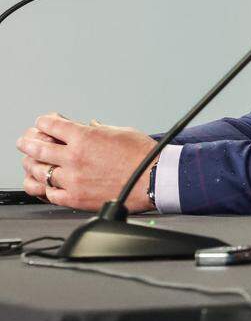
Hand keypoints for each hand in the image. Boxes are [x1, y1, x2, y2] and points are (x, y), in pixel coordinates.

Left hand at [16, 114, 156, 212]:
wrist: (154, 179)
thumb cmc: (144, 156)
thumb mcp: (121, 132)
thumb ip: (100, 130)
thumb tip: (91, 128)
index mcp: (85, 137)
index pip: (50, 125)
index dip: (43, 122)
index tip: (42, 123)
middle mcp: (74, 157)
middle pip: (37, 148)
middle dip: (28, 142)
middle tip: (25, 142)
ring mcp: (72, 179)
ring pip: (39, 172)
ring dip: (32, 166)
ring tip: (31, 163)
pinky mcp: (75, 198)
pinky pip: (49, 194)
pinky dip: (44, 188)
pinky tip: (44, 185)